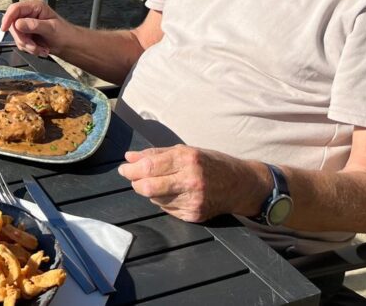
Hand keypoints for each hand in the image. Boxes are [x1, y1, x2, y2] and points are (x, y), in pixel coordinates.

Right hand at [0, 0, 71, 57]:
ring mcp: (27, 24)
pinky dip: (29, 48)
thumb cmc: (65, 34)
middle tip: (33, 46)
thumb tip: (18, 23)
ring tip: (40, 48)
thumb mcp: (51, 29)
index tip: (4, 28)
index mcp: (35, 7)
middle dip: (22, 39)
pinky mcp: (26, 34)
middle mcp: (29, 14)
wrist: (69, 45)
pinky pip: (20, 42)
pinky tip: (39, 49)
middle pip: (13, 25)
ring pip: (16, 36)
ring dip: (27, 46)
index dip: (8, 18)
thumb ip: (34, 25)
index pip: (15, 9)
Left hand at [117, 145, 269, 222]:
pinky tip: (175, 193)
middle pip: (147, 187)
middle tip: (134, 178)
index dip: (130, 170)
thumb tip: (129, 157)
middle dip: (135, 183)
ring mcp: (193, 200)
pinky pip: (167, 209)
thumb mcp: (186, 151)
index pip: (148, 167)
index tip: (124, 169)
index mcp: (187, 159)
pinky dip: (164, 201)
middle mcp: (190, 180)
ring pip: (155, 199)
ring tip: (162, 183)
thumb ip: (156, 154)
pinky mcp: (194, 215)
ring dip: (151, 191)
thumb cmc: (212, 163)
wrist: (241, 185)